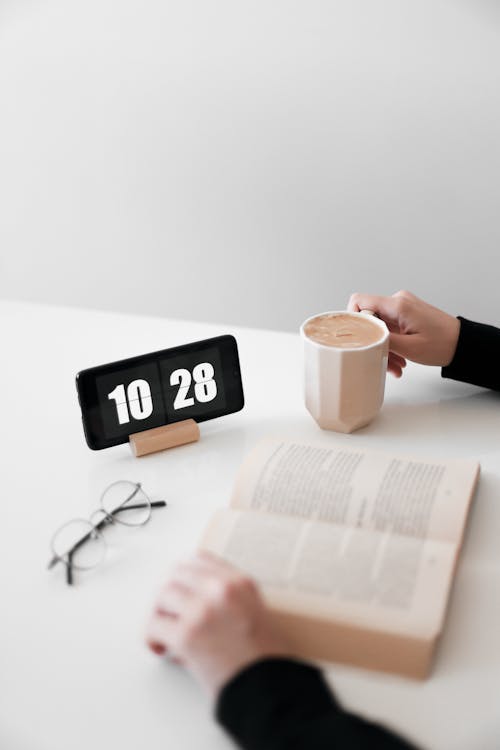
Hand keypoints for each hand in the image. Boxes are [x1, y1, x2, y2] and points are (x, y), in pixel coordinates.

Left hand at [145, 551, 289, 696]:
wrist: (269, 690)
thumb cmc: (265, 660)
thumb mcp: (256, 613)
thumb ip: (228, 599)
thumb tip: (192, 598)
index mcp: (240, 583)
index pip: (201, 559)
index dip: (184, 574)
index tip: (179, 585)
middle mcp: (220, 590)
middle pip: (176, 573)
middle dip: (169, 594)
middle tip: (166, 611)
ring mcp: (202, 610)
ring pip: (162, 596)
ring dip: (159, 614)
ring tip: (164, 631)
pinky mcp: (187, 635)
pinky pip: (153, 626)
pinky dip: (152, 638)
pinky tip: (160, 648)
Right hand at [348, 290, 460, 377]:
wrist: (463, 344)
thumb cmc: (443, 344)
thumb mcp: (408, 348)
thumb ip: (381, 339)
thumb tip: (361, 336)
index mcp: (397, 305)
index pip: (359, 301)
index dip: (353, 319)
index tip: (357, 338)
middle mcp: (398, 302)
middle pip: (370, 319)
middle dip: (372, 342)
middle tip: (382, 360)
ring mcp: (402, 308)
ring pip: (379, 327)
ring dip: (383, 347)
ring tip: (395, 365)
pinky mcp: (406, 315)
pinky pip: (389, 329)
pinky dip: (392, 344)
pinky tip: (400, 360)